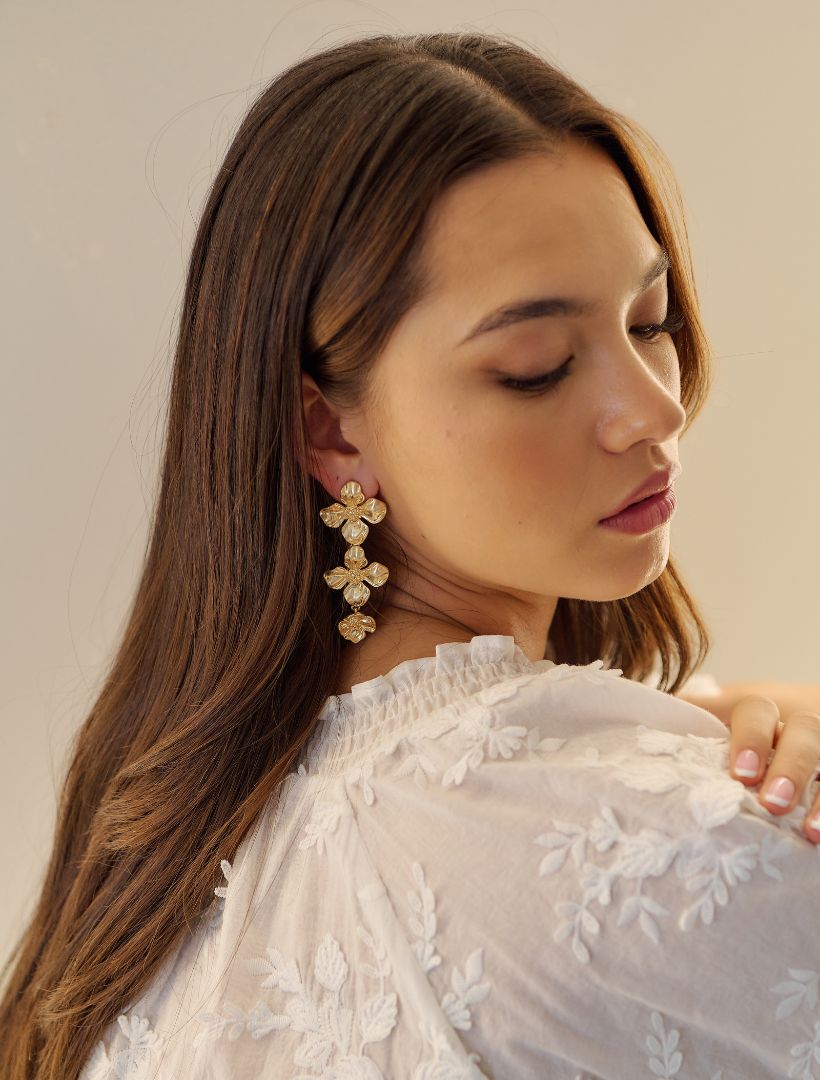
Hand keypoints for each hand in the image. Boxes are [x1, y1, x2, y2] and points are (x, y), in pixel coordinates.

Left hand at [679, 681, 819, 842]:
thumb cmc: (721, 756)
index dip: (752, 738)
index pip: (758, 711)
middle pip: (807, 733)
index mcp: (757, 717)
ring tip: (812, 833)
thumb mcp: (702, 739)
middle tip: (773, 803)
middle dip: (792, 766)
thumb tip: (622, 725)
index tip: (740, 774)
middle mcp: (796, 733)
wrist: (767, 758)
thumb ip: (674, 731)